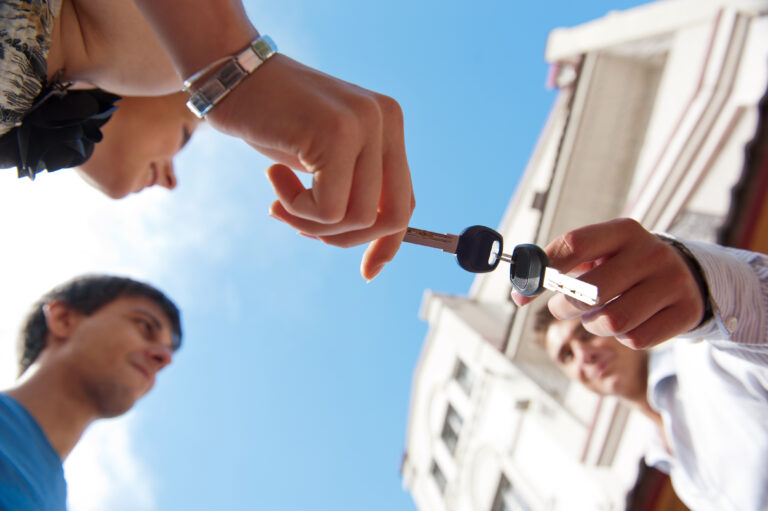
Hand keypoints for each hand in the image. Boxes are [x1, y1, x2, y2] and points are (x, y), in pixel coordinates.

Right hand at [206, 54, 414, 279]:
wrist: (232, 76)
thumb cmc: (273, 122)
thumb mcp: (324, 159)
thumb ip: (354, 190)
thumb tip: (378, 252)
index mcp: (390, 125)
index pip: (405, 201)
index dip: (388, 243)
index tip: (368, 272)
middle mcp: (386, 121)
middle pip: (390, 216)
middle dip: (345, 238)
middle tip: (301, 226)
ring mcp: (365, 124)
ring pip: (357, 218)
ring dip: (310, 222)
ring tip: (279, 199)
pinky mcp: (337, 134)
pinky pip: (328, 208)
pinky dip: (296, 208)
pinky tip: (272, 175)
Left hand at [513, 218, 705, 348]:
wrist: (687, 276)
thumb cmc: (624, 266)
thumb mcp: (600, 253)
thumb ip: (560, 265)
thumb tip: (520, 292)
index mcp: (623, 230)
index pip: (573, 245)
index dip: (540, 272)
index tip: (520, 296)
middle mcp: (650, 253)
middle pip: (588, 292)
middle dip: (564, 307)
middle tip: (562, 308)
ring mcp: (672, 282)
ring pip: (610, 322)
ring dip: (593, 325)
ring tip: (598, 315)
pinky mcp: (686, 312)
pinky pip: (635, 339)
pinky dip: (622, 338)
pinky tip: (629, 322)